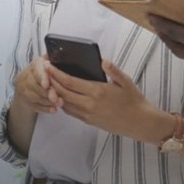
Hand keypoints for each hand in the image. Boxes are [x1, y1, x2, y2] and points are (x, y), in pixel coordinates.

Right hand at [12, 57, 59, 113]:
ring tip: (59, 103)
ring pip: (35, 96)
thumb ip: (56, 60)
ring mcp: (24, 89)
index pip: (37, 70)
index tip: (47, 85)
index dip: (42, 78)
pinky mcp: (26, 100)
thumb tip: (65, 56)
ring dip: (48, 101)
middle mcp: (26, 76)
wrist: (28, 82)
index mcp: (35, 64)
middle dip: (48, 93)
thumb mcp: (50, 62)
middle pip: (35, 85)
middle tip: (59, 99)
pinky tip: (53, 110)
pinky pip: (34, 106)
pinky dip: (44, 108)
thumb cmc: (46, 71)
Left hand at [46, 60, 171, 141]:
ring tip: (49, 84)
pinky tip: (62, 96)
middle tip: (44, 73)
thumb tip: (102, 60)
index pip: (70, 82)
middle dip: (51, 82)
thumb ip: (113, 70)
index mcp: (97, 91)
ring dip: (55, 94)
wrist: (140, 123)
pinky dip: (64, 104)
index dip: (56, 74)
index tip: (48, 66)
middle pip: (63, 92)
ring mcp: (88, 114)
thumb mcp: (126, 82)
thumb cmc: (134, 100)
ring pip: (65, 104)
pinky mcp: (90, 121)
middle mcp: (90, 104)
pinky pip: (71, 112)